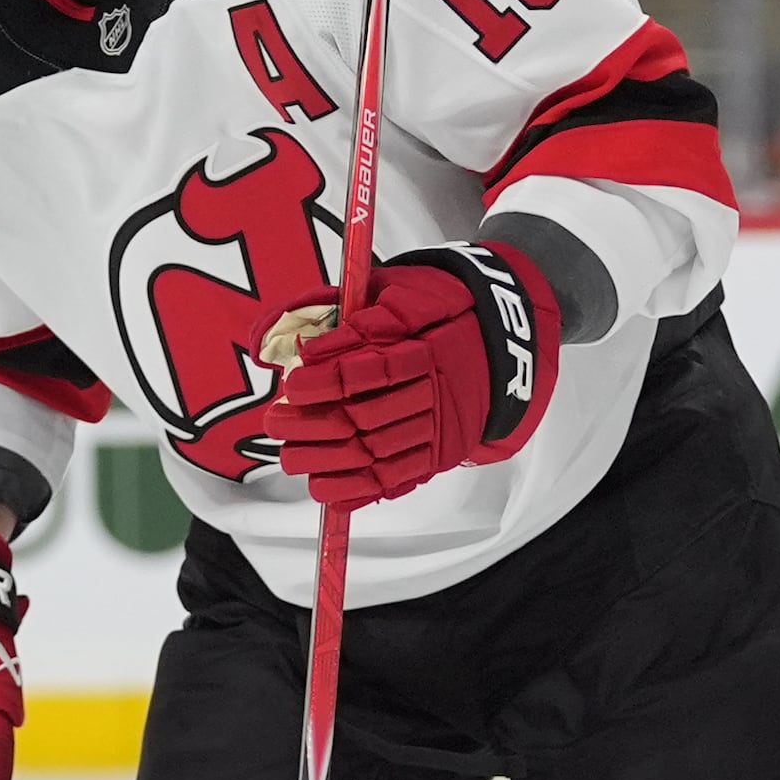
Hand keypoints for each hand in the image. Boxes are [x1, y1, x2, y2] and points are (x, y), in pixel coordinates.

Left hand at [265, 243, 560, 508]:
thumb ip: (344, 309)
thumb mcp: (396, 289)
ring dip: (327, 461)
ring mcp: (440, 429)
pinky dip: (358, 491)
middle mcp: (438, 393)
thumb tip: (299, 344)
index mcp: (427, 348)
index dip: (326, 380)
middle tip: (276, 421)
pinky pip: (397, 480)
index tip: (292, 383)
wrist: (503, 342)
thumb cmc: (438, 309)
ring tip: (291, 456)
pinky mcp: (440, 454)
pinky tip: (324, 489)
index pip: (370, 371)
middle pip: (368, 417)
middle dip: (314, 424)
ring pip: (378, 454)